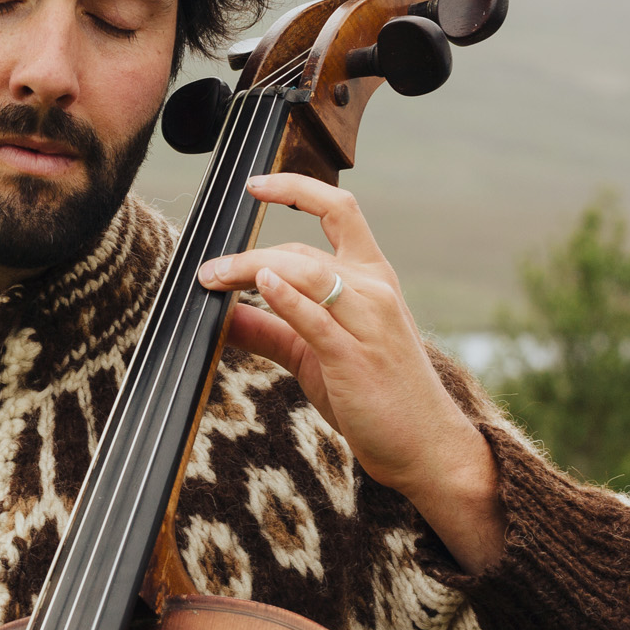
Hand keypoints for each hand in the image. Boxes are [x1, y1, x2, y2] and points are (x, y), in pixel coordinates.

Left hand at [198, 174, 504, 571]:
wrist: (424, 447)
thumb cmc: (374, 396)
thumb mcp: (317, 354)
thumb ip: (272, 328)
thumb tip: (220, 315)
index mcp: (372, 279)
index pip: (340, 210)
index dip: (297, 188)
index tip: (255, 183)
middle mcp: (374, 291)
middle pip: (303, 250)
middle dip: (248, 254)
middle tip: (206, 270)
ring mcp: (368, 321)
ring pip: (305, 272)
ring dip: (251, 269)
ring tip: (212, 277)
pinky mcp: (355, 357)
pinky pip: (316, 317)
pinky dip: (286, 296)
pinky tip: (260, 283)